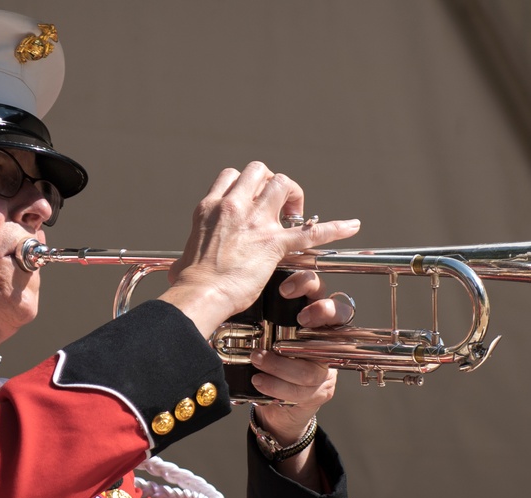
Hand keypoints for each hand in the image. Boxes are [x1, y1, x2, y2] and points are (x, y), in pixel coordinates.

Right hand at [159, 162, 359, 336]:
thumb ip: (186, 258)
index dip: (246, 184)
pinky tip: (351, 226)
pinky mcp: (274, 244)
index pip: (231, 176)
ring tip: (295, 214)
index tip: (252, 199)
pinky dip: (334, 228)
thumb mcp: (184, 260)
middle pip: (259, 171)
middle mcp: (233, 206)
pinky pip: (311, 231)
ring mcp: (255, 222)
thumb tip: (179, 269)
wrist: (200, 294)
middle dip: (271, 182)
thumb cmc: (191, 283)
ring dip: (293, 195)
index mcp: (210, 208)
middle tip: (277, 206)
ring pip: (283, 183)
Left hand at [251, 271, 353, 486]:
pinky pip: (302, 390)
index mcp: (309, 312)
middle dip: (320, 313)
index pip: (319, 288)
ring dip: (281, 363)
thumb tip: (229, 299)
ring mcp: (325, 364)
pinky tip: (259, 381)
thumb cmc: (266, 357)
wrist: (274, 403)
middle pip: (339, 314)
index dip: (307, 285)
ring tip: (257, 359)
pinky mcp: (321, 390)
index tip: (284, 290)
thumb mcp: (260, 331)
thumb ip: (256, 314)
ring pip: (314, 361)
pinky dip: (276, 386)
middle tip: (300, 320)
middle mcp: (324, 336)